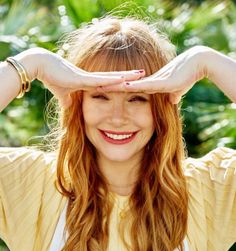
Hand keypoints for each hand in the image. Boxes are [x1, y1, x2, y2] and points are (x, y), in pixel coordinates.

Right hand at [16, 48, 145, 108]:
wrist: (42, 67)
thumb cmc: (52, 78)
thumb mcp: (63, 94)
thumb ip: (68, 100)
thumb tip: (68, 106)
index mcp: (90, 83)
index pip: (110, 83)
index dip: (122, 82)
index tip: (134, 82)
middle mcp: (93, 78)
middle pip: (116, 78)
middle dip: (130, 76)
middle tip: (145, 74)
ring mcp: (89, 78)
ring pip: (113, 77)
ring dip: (127, 76)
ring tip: (142, 74)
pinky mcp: (83, 79)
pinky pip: (102, 80)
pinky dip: (113, 81)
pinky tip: (125, 79)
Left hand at [97, 46, 210, 103]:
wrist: (200, 63)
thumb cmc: (189, 75)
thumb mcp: (177, 90)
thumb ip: (172, 95)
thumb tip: (172, 100)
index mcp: (148, 84)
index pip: (126, 87)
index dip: (114, 88)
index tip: (101, 90)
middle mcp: (148, 81)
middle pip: (124, 84)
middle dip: (108, 86)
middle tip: (92, 86)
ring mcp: (153, 80)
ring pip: (130, 83)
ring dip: (116, 85)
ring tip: (100, 86)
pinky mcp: (162, 82)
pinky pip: (144, 85)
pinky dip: (133, 86)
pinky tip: (122, 87)